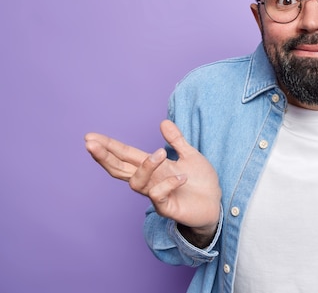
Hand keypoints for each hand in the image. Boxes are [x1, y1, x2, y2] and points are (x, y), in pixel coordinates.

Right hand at [85, 120, 221, 236]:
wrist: (214, 203)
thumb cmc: (200, 181)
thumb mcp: (190, 155)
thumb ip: (176, 140)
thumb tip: (163, 122)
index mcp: (152, 166)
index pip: (125, 155)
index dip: (108, 146)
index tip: (90, 136)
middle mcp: (149, 181)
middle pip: (119, 169)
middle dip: (104, 157)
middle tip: (91, 144)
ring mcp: (156, 195)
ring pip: (136, 183)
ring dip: (146, 166)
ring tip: (161, 154)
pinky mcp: (166, 208)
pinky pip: (158, 196)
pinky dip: (168, 184)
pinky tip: (182, 177)